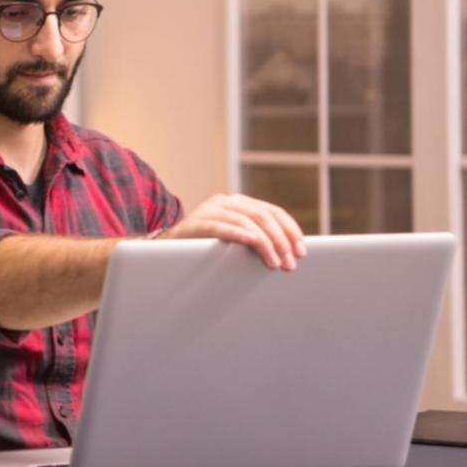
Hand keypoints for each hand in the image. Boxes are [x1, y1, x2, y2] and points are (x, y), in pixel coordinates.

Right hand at [158, 194, 307, 269]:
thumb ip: (255, 242)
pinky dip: (238, 234)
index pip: (273, 211)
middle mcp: (225, 202)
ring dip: (265, 243)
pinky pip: (219, 226)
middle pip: (262, 216)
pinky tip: (252, 243)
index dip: (290, 230)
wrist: (163, 253)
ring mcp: (208, 210)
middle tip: (291, 263)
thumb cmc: (204, 251)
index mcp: (239, 204)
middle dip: (281, 241)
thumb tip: (290, 256)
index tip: (302, 251)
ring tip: (275, 263)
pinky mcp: (193, 224)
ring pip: (245, 221)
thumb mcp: (234, 243)